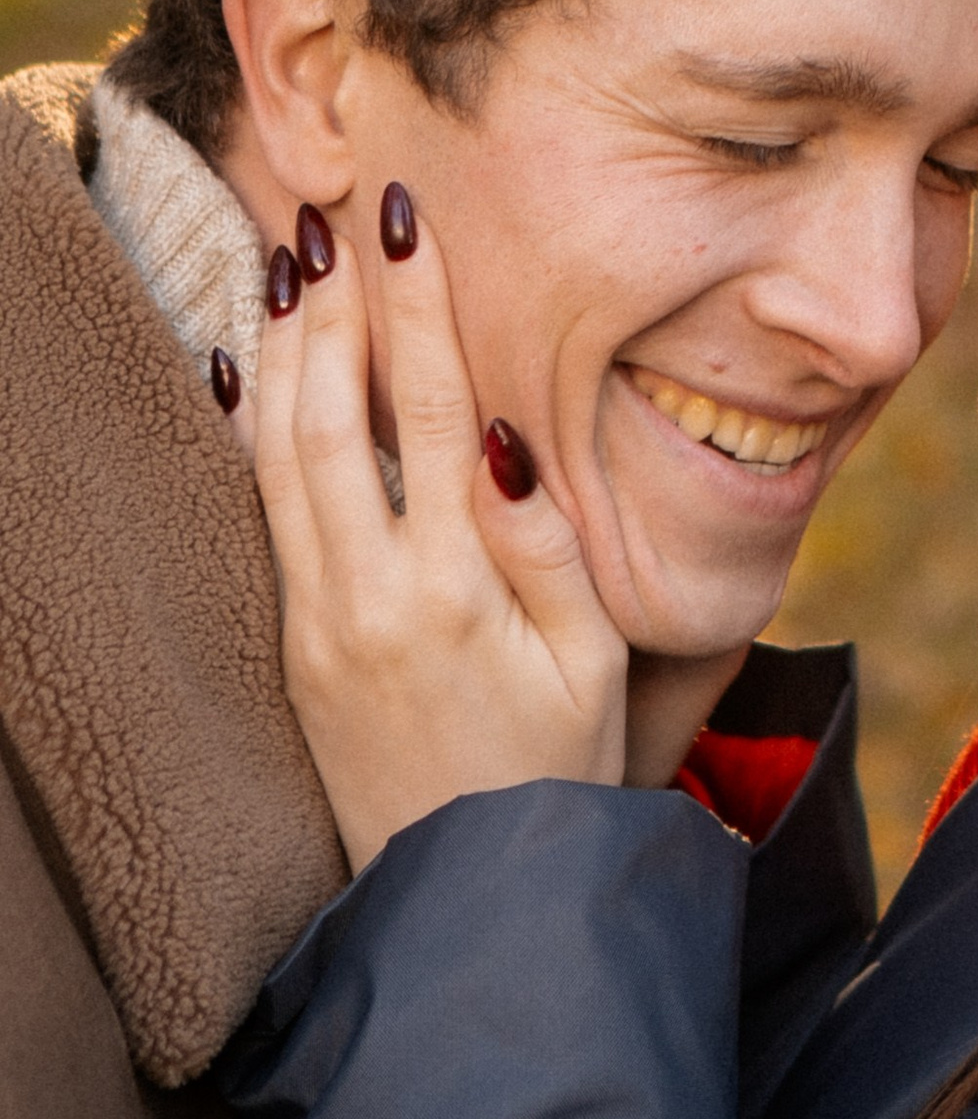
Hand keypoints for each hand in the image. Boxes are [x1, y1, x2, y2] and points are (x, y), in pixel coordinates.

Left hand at [255, 187, 629, 871]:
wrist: (476, 897)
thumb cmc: (558, 769)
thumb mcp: (592, 661)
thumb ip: (546, 548)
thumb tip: (497, 440)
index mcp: (455, 590)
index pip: (432, 412)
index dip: (418, 312)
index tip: (408, 227)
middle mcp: (368, 598)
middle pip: (333, 420)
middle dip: (333, 311)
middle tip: (336, 221)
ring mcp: (317, 625)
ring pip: (279, 460)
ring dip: (282, 356)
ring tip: (291, 270)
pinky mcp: (293, 649)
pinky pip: (260, 517)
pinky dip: (249, 433)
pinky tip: (244, 378)